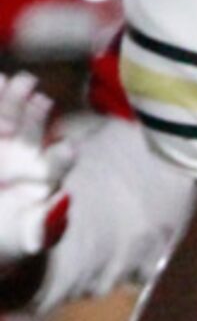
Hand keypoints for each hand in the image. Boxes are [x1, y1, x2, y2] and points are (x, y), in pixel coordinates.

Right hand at [0, 74, 70, 265]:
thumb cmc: (12, 239)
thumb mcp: (28, 238)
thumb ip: (46, 225)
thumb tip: (66, 200)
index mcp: (44, 181)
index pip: (55, 166)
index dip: (60, 158)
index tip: (67, 148)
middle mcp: (26, 158)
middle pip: (33, 134)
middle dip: (37, 118)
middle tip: (43, 101)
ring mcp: (4, 145)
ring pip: (9, 118)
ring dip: (13, 101)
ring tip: (19, 81)